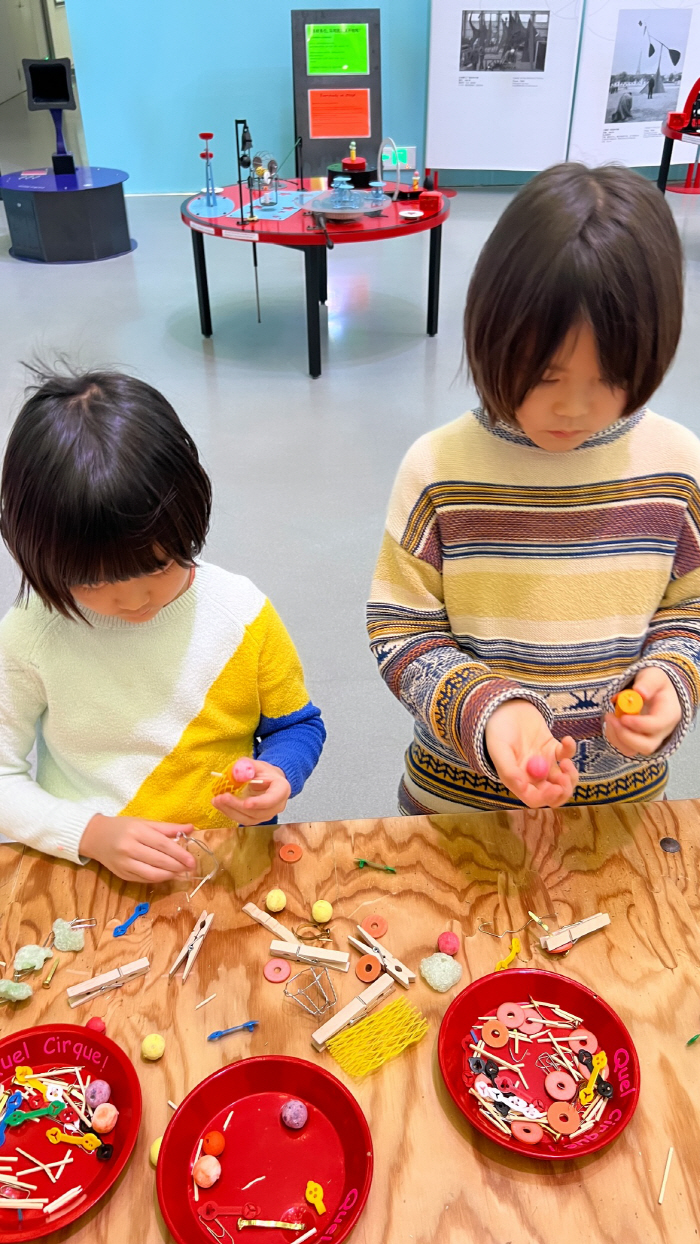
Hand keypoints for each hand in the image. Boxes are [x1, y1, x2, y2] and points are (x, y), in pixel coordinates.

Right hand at [80, 815, 196, 882]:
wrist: (96, 837)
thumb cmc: (123, 827)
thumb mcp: (144, 822)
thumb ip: (167, 827)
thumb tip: (191, 828)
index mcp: (136, 832)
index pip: (162, 845)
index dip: (179, 854)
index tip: (192, 860)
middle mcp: (129, 848)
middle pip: (159, 860)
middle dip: (177, 866)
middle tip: (191, 868)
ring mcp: (124, 864)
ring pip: (151, 874)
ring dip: (169, 875)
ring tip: (181, 873)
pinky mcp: (122, 875)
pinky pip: (143, 879)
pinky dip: (158, 879)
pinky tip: (167, 875)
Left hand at [212, 759, 291, 825]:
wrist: (267, 781)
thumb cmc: (263, 772)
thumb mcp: (256, 765)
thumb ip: (247, 766)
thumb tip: (236, 772)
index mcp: (281, 789)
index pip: (273, 799)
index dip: (260, 802)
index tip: (246, 803)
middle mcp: (277, 806)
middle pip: (258, 812)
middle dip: (238, 806)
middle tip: (222, 798)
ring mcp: (266, 814)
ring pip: (249, 818)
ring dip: (231, 811)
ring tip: (216, 800)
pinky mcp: (256, 819)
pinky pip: (243, 819)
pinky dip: (230, 813)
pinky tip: (220, 804)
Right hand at [484, 700, 578, 807]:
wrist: (504, 707)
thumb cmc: (497, 729)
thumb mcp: (499, 750)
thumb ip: (508, 770)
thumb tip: (521, 787)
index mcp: (517, 780)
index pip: (534, 798)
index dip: (546, 797)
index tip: (556, 788)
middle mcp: (532, 775)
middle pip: (552, 793)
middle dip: (563, 791)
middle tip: (565, 779)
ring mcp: (544, 763)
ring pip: (563, 779)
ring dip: (570, 776)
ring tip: (566, 762)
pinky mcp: (553, 749)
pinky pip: (566, 755)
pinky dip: (570, 749)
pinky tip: (567, 740)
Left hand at [604, 667, 681, 757]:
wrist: (654, 691)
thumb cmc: (655, 684)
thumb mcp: (654, 675)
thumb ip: (648, 682)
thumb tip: (640, 692)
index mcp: (669, 714)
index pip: (657, 726)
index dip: (639, 724)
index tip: (623, 716)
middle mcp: (662, 732)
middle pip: (646, 746)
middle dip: (625, 735)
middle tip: (611, 717)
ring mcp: (649, 739)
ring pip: (632, 750)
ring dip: (616, 736)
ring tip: (609, 716)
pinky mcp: (636, 742)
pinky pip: (623, 747)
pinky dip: (613, 737)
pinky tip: (610, 721)